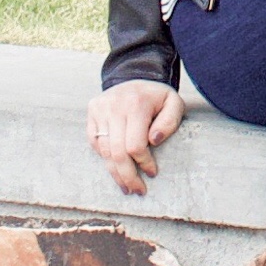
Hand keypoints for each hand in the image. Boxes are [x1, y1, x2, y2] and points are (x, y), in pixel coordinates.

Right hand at [87, 80, 183, 195]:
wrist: (135, 75)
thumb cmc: (157, 97)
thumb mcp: (174, 104)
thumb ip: (170, 122)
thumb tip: (154, 140)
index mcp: (136, 104)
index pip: (135, 145)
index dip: (144, 163)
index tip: (152, 173)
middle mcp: (114, 105)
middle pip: (117, 153)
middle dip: (127, 176)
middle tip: (137, 190)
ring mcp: (100, 108)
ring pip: (104, 151)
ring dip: (115, 173)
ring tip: (125, 186)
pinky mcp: (92, 111)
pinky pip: (94, 142)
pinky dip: (104, 156)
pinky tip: (115, 165)